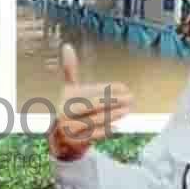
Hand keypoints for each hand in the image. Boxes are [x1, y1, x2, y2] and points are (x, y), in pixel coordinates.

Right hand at [50, 44, 133, 160]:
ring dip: (113, 114)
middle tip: (130, 97)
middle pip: (91, 105)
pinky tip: (118, 125)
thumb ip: (70, 70)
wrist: (59, 142)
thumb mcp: (69, 92)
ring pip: (93, 120)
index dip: (106, 88)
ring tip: (128, 109)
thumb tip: (67, 45)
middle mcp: (63, 113)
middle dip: (112, 101)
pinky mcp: (74, 143)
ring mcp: (68, 129)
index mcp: (64, 98)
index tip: (123, 86)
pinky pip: (92, 135)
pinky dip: (106, 130)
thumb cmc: (69, 110)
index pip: (87, 91)